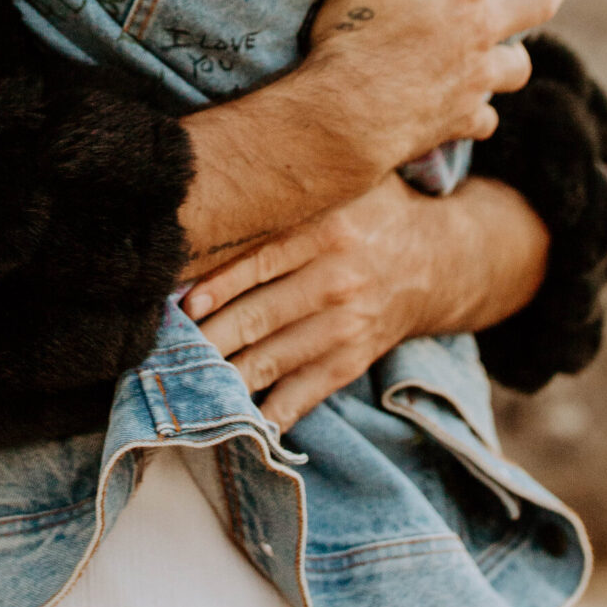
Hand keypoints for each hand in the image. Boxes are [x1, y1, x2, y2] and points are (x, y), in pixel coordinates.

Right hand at [177, 0, 567, 275]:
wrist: (348, 117)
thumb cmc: (357, 35)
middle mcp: (483, 32)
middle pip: (541, 2)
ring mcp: (476, 80)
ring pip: (519, 66)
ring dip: (517, 52)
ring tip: (508, 45)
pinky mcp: (461, 119)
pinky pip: (485, 115)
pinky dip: (481, 107)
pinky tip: (468, 103)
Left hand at [181, 174, 550, 432]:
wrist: (440, 259)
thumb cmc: (373, 212)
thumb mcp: (346, 184)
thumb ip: (294, 186)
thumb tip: (222, 183)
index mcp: (330, 231)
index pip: (264, 259)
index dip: (220, 283)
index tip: (184, 302)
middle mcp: (338, 282)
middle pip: (260, 315)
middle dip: (210, 336)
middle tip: (165, 348)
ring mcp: (345, 327)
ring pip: (273, 359)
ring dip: (226, 376)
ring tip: (183, 384)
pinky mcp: (350, 362)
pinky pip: (302, 393)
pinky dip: (268, 413)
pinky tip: (235, 423)